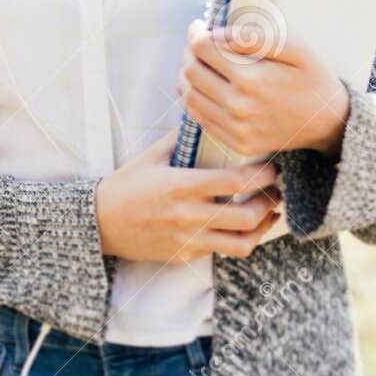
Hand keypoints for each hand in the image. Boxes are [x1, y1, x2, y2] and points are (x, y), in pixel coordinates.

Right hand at [96, 130, 283, 262]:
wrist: (100, 222)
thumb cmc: (126, 186)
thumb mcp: (151, 157)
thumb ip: (180, 139)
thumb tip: (205, 118)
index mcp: (180, 185)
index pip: (235, 181)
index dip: (262, 175)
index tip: (273, 168)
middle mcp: (187, 215)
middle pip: (246, 217)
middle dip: (269, 203)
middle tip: (275, 192)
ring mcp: (188, 240)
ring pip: (242, 244)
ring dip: (261, 229)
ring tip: (267, 214)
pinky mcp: (185, 256)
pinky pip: (221, 251)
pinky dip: (236, 239)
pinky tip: (238, 226)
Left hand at [178, 18, 349, 158]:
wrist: (330, 123)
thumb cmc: (312, 78)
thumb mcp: (295, 48)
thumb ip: (254, 37)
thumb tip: (216, 34)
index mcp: (252, 79)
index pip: (202, 49)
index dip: (197, 34)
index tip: (200, 27)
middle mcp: (239, 107)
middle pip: (191, 72)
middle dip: (190, 52)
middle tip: (198, 44)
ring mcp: (236, 129)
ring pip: (189, 95)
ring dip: (189, 76)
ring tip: (201, 63)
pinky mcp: (236, 143)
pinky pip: (200, 118)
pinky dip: (196, 98)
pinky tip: (208, 86)